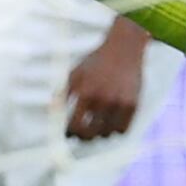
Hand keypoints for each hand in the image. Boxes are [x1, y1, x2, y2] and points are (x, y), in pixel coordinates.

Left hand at [63, 20, 149, 140]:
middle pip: (91, 133)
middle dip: (84, 136)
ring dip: (100, 133)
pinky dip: (115, 130)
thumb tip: (52, 112)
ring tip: (97, 127)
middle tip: (82, 135)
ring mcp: (119, 103)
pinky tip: (111, 124)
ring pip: (107, 133)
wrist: (124, 48)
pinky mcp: (133, 104)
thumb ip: (63, 93)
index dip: (71, 132)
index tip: (69, 133)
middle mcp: (102, 99)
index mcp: (86, 92)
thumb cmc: (96, 61)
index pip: (75, 125)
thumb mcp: (75, 73)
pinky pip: (123, 129)